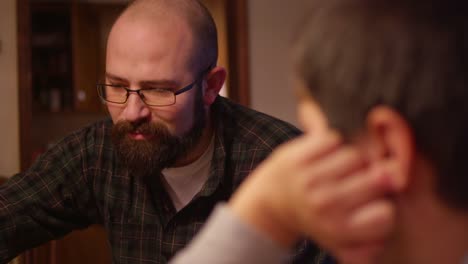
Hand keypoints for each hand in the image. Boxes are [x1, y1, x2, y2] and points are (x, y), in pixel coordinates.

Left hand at [229, 131, 395, 263]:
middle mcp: (324, 205)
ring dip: (353, 161)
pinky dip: (333, 146)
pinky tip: (326, 158)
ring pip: (356, 157)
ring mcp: (309, 179)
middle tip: (357, 185)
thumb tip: (389, 217)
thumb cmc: (316, 218)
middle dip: (373, 180)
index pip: (387, 214)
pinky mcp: (296, 157)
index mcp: (338, 229)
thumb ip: (372, 242)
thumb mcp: (343, 242)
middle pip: (377, 179)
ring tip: (342, 171)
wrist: (274, 201)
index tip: (372, 206)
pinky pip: (333, 141)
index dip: (383, 207)